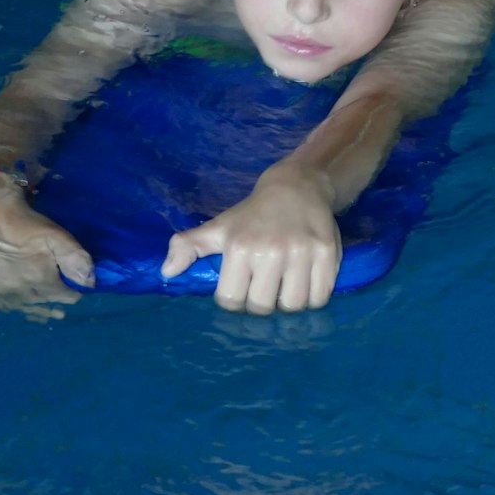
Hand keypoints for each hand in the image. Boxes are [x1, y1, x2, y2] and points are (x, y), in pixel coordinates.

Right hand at [0, 170, 93, 321]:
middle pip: (45, 304)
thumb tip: (90, 284)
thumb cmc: (18, 219)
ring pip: (21, 309)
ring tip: (38, 303)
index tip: (71, 284)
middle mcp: (19, 295)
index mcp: (40, 280)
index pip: (67, 296)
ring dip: (30, 304)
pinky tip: (9, 297)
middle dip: (52, 297)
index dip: (72, 289)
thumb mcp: (53, 232)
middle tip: (55, 292)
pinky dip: (5, 303)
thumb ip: (75, 258)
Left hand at [160, 164, 339, 314]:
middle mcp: (270, 250)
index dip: (235, 300)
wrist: (297, 187)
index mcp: (239, 246)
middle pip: (263, 306)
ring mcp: (301, 253)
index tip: (241, 289)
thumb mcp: (218, 227)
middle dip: (261, 303)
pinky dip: (313, 297)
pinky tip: (305, 282)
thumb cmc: (252, 214)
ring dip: (288, 303)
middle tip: (264, 288)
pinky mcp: (328, 256)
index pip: (232, 300)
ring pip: (293, 305)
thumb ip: (187, 247)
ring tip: (285, 286)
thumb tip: (166, 272)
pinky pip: (320, 297)